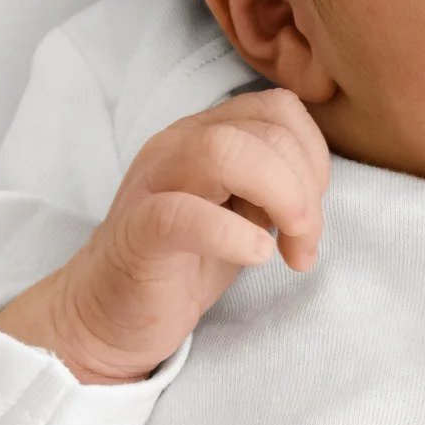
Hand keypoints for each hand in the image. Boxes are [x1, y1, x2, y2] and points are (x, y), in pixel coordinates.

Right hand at [0, 87, 329, 383]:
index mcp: (206, 133)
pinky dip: (234, 234)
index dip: (314, 156)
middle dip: (306, 189)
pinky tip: (257, 256)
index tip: (310, 210)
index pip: (279, 109)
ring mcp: (153, 183)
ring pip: (225, 152)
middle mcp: (178, 144)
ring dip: (282, 199)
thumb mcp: (241, 210)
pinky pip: (183, 214)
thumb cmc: (183, 261)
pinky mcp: (137, 232)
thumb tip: (318, 181)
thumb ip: (275, 183)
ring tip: (290, 248)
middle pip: (266, 129)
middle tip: (304, 243)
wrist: (107, 316)